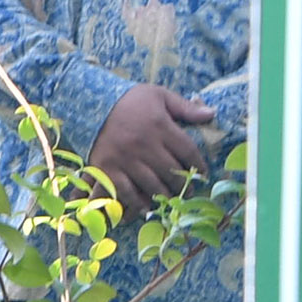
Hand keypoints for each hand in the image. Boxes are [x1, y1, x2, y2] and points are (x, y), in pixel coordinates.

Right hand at [89, 84, 219, 214]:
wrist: (91, 103)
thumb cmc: (130, 100)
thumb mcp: (159, 96)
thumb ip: (185, 107)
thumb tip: (211, 114)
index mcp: (160, 125)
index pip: (188, 151)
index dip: (198, 165)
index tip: (202, 173)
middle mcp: (144, 144)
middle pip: (172, 172)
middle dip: (183, 184)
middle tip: (187, 189)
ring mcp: (125, 159)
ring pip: (153, 185)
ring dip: (165, 195)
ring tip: (170, 198)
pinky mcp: (108, 169)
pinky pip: (127, 192)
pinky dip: (138, 202)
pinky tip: (146, 206)